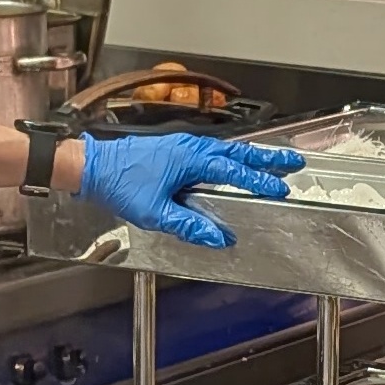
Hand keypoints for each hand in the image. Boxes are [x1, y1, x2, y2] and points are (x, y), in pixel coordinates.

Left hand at [78, 132, 303, 249]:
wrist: (93, 167)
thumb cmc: (119, 184)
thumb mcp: (156, 213)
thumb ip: (190, 225)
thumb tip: (218, 238)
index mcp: (190, 159)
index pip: (233, 170)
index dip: (258, 180)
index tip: (278, 187)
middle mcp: (189, 147)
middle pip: (237, 152)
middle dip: (267, 158)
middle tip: (291, 161)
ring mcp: (182, 145)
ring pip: (225, 150)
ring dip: (249, 157)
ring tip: (271, 162)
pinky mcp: (174, 149)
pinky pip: (211, 151)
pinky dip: (229, 156)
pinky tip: (233, 165)